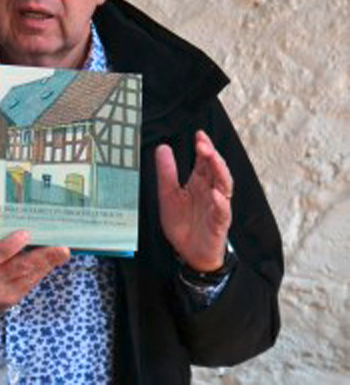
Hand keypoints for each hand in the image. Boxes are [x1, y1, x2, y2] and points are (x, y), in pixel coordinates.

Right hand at [0, 230, 69, 314]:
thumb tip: (22, 229)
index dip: (13, 244)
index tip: (26, 233)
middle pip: (20, 267)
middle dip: (44, 257)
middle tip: (62, 249)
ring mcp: (3, 293)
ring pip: (29, 277)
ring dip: (48, 264)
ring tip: (62, 253)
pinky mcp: (11, 300)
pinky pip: (29, 284)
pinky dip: (40, 272)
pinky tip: (50, 263)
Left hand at [155, 130, 232, 271]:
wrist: (189, 253)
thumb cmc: (183, 223)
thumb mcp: (168, 195)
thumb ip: (166, 172)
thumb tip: (163, 147)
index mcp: (199, 183)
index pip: (205, 161)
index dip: (204, 147)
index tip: (199, 135)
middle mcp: (211, 191)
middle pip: (216, 169)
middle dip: (211, 154)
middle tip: (203, 143)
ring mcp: (217, 206)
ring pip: (224, 185)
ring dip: (219, 171)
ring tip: (212, 158)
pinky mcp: (219, 224)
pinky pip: (222, 212)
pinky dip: (220, 203)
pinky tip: (216, 195)